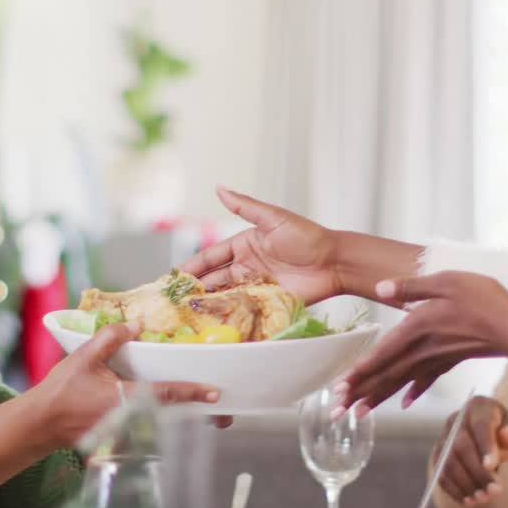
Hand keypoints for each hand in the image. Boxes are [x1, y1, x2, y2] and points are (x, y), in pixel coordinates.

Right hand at [36, 323, 221, 447]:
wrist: (40, 424)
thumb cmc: (60, 390)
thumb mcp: (83, 356)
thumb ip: (110, 338)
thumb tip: (136, 325)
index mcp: (125, 398)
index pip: (166, 393)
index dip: (192, 392)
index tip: (215, 393)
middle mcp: (130, 418)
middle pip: (171, 413)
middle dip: (194, 410)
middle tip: (218, 407)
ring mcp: (125, 431)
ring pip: (160, 422)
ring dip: (179, 416)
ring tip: (201, 409)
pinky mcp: (119, 437)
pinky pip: (146, 427)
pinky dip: (160, 420)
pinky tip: (168, 412)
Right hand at [180, 188, 343, 301]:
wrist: (335, 262)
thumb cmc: (308, 237)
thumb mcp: (273, 218)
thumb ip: (244, 207)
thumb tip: (219, 188)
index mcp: (244, 244)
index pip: (211, 257)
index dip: (192, 266)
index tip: (173, 276)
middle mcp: (247, 265)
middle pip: (214, 278)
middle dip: (194, 288)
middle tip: (172, 299)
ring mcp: (256, 284)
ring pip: (225, 294)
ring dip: (207, 302)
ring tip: (186, 312)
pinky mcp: (268, 300)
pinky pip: (243, 307)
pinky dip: (228, 312)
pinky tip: (213, 320)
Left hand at [334, 271, 507, 414]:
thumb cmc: (485, 299)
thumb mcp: (446, 281)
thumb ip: (411, 287)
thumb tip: (380, 288)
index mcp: (417, 328)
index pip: (380, 355)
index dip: (358, 374)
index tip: (338, 390)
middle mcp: (423, 348)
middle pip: (386, 375)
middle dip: (359, 394)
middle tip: (336, 412)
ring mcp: (437, 357)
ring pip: (401, 381)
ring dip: (378, 397)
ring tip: (358, 413)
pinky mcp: (452, 360)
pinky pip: (428, 379)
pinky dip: (413, 392)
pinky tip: (404, 403)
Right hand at [434, 397, 507, 505]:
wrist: (485, 433)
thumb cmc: (502, 431)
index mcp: (478, 408)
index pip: (480, 426)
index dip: (485, 446)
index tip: (491, 466)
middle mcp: (456, 420)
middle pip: (461, 447)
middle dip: (477, 472)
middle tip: (494, 491)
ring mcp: (444, 438)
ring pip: (448, 463)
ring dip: (465, 484)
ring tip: (483, 498)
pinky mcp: (439, 456)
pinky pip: (441, 474)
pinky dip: (453, 490)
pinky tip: (468, 500)